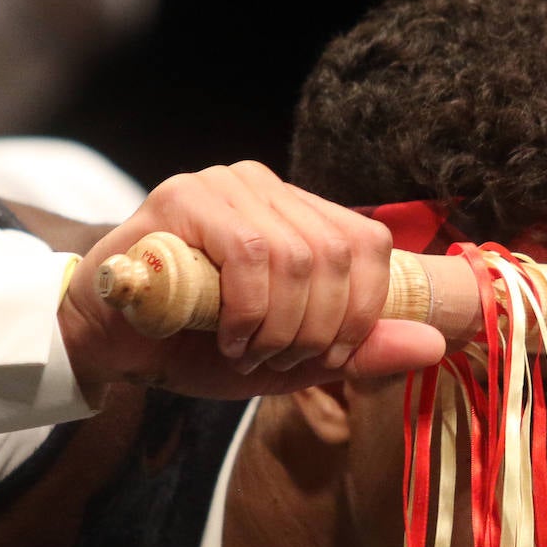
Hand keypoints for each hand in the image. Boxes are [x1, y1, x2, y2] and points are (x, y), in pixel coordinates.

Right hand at [58, 161, 445, 400]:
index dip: (362, 313)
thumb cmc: (198, 345)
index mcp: (299, 213)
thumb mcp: (292, 358)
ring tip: (248, 352)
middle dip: (319, 330)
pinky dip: (249, 311)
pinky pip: (249, 252)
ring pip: (298, 255)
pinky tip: (227, 338)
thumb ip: (359, 352)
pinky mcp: (183, 198)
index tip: (324, 359)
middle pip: (339, 254)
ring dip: (281, 326)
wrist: (111, 346)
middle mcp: (267, 186)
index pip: (370, 245)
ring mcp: (224, 184)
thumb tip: (434, 345)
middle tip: (279, 362)